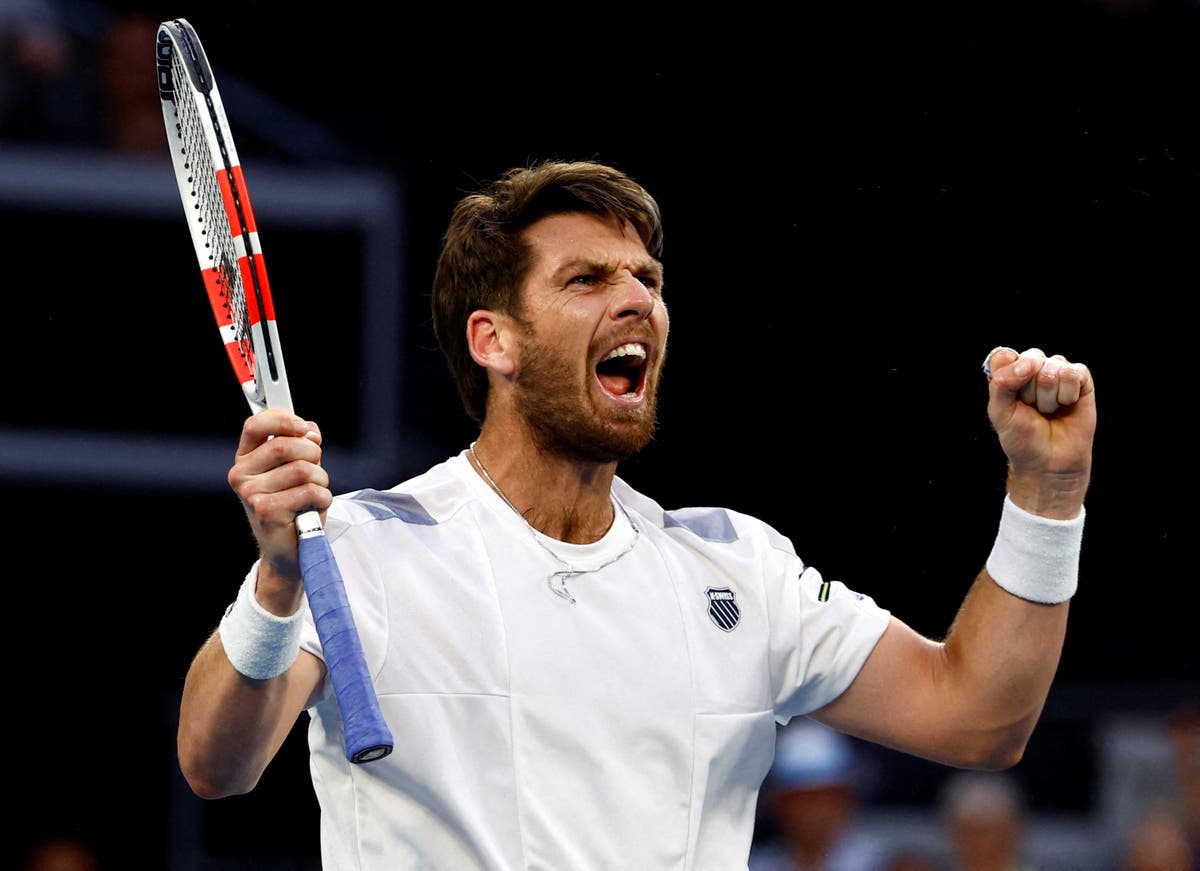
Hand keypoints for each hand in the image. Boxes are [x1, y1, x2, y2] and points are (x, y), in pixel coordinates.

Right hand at [228, 409, 330, 582]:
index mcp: (245, 459)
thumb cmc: (292, 504)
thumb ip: (300, 444)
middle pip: (286, 446)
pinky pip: (311, 491)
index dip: (283, 419)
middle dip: (312, 453)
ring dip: (321, 480)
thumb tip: (309, 430)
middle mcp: (241, 475)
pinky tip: (313, 508)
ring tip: (313, 493)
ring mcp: (252, 495)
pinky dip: (323, 498)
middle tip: (316, 468)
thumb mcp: (294, 469)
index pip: (256, 425)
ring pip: (304, 469)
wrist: (288, 549)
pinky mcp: (268, 512)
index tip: (303, 427)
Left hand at [983, 346, 1095, 517]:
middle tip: (1032, 409)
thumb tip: (1029, 362)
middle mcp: (1033, 368)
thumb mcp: (1000, 412)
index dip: (1009, 376)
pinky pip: (1074, 373)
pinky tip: (1066, 406)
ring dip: (1049, 396)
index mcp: (1009, 373)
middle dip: (1030, 390)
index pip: (1005, 356)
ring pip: (1053, 367)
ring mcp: (1058, 373)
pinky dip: (1068, 394)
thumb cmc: (1021, 437)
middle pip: (1031, 359)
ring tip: (1049, 411)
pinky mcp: (1081, 381)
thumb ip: (1002, 382)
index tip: (1013, 399)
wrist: (1049, 462)